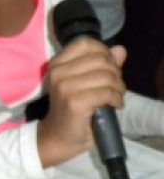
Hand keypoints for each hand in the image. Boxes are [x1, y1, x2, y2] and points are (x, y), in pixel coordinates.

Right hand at [37, 38, 126, 166]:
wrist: (59, 135)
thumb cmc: (72, 108)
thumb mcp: (86, 82)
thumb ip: (102, 65)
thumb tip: (120, 49)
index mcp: (57, 63)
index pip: (85, 43)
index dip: (103, 51)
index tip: (109, 67)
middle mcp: (57, 71)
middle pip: (100, 59)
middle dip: (115, 72)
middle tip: (116, 86)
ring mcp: (64, 86)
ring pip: (105, 76)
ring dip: (119, 87)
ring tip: (117, 96)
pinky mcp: (74, 101)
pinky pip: (106, 92)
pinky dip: (116, 99)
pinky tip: (115, 105)